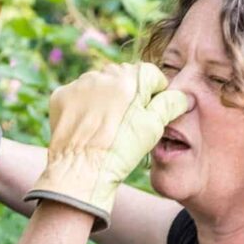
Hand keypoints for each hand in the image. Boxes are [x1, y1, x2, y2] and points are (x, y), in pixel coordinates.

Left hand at [24, 62, 187, 230]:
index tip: (149, 112)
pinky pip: (77, 95)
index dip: (153, 93)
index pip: (149, 74)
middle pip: (123, 77)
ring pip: (99, 84)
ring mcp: (79, 84)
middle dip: (127, 94)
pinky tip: (86, 126)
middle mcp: (103, 75)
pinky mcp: (60, 96)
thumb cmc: (122, 150)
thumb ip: (170, 104)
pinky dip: (82, 106)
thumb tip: (183, 95)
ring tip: (104, 127)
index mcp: (130, 78)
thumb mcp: (154, 127)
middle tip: (125, 122)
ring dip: (103, 98)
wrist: (82, 170)